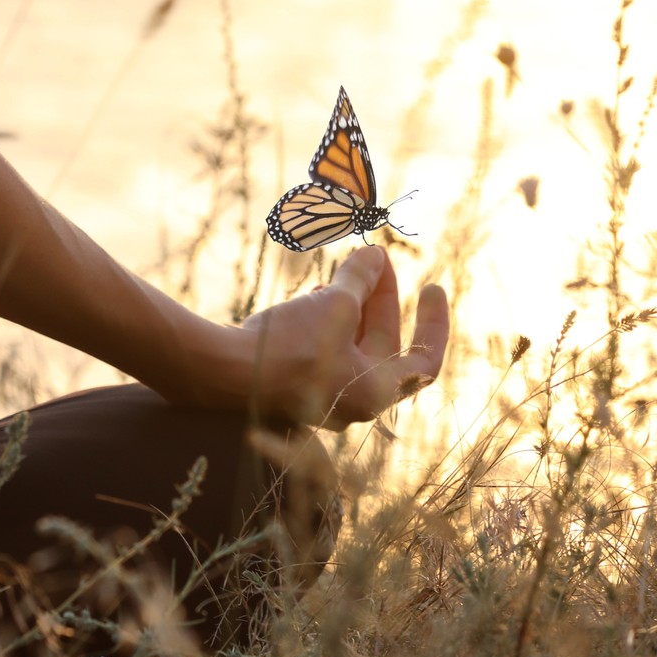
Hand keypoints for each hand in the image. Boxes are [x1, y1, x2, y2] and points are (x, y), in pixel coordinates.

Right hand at [239, 245, 450, 426]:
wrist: (221, 373)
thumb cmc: (286, 346)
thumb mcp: (332, 305)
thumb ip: (359, 280)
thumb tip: (375, 255)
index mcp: (374, 391)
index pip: (425, 362)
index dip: (435, 324)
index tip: (432, 287)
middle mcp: (353, 401)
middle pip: (381, 343)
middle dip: (378, 297)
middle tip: (372, 258)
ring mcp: (323, 397)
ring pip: (350, 345)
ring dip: (351, 307)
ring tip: (338, 274)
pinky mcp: (295, 386)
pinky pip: (325, 351)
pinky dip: (327, 321)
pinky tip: (313, 294)